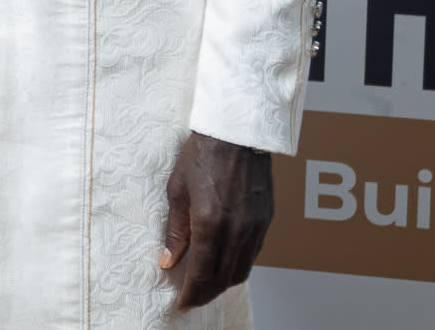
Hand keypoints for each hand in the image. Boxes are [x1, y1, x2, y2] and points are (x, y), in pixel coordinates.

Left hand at [158, 131, 273, 309]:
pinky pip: (253, 253)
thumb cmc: (203, 155)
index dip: (191, 294)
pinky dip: (238, 264)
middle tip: (192, 297)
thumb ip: (176, 231)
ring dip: (224, 282)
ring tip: (207, 283)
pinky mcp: (266, 219)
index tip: (182, 303)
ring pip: (242, 270)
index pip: (202, 274)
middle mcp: (237, 230)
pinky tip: (225, 260)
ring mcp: (255, 226)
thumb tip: (168, 261)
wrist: (236, 131)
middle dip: (207, 293)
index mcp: (210, 223)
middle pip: (224, 279)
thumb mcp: (178, 191)